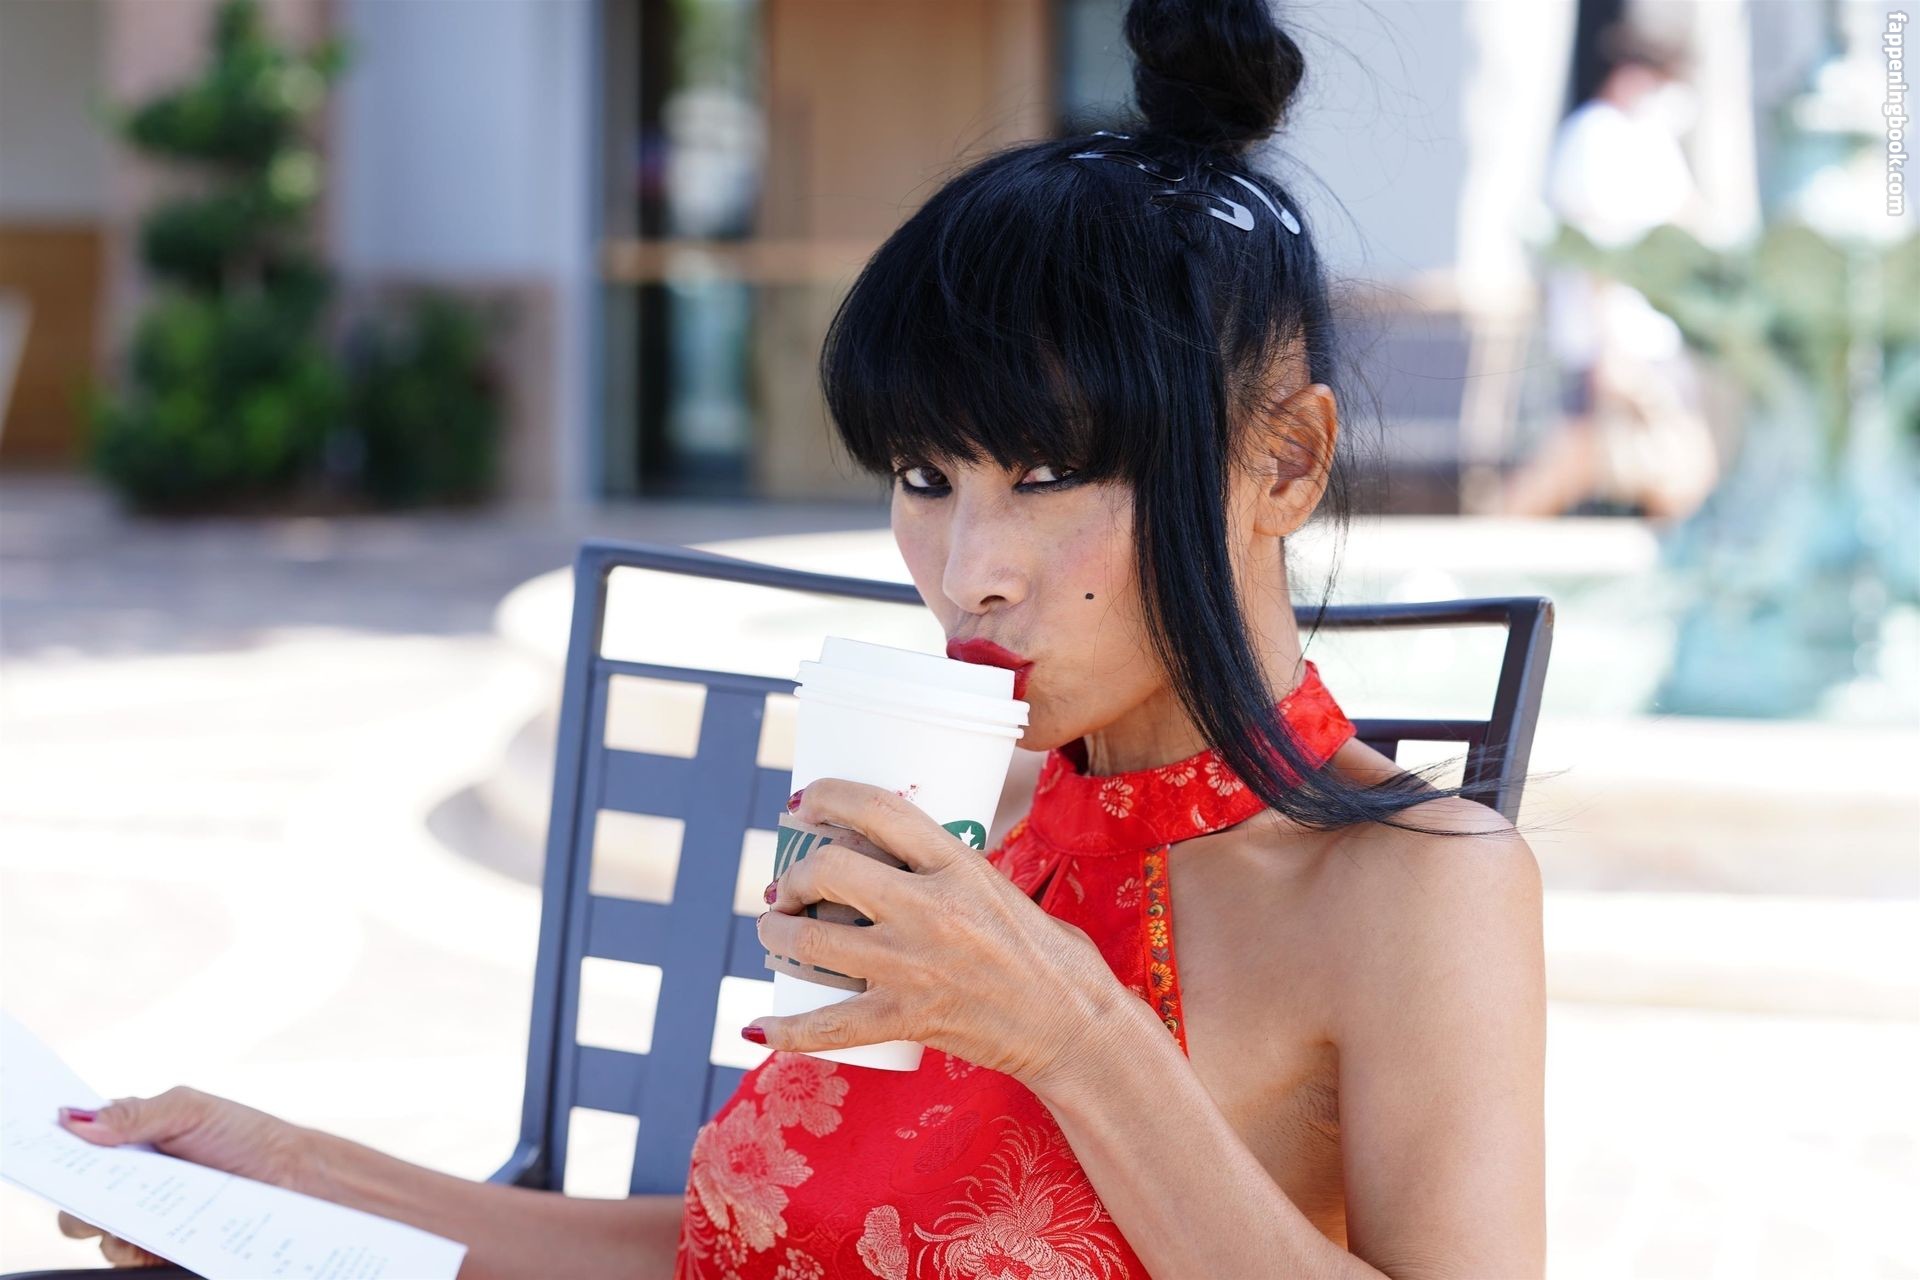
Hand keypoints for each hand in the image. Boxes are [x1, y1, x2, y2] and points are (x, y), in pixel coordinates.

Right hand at [54, 1087, 313, 1267]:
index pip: (72, 1156)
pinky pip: (128, 1260)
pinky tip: (152, 1240)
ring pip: (99, 1236)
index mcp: (126, 1145)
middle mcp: (128, 1187)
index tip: (48, 1156)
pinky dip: (133, 1251)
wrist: (291, 1176)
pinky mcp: (159, 1251)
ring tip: (135, 1216)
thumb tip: (73, 1120)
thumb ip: (134, 1114)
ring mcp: (143, 1222)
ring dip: (108, 1226)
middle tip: (97, 1193)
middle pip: (76, 1203)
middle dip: (78, 1199)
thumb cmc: (241, 1135)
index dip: (54, 1156)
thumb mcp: (188, 1111)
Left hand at [754, 779, 1129, 1091]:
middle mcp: (932, 909)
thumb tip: (886, 857)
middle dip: (794, 874)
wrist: (1075, 1025)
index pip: (878, 810)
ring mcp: (915, 966)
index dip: (827, 797)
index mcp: (959, 865)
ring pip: (814, 939)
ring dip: (777, 933)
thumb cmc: (1047, 954)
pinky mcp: (908, 1018)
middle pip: (831, 869)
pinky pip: (829, 1025)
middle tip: (785, 887)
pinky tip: (760, 1026)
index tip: (802, 803)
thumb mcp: (999, 887)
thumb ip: (946, 871)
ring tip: (774, 933)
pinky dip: (787, 1030)